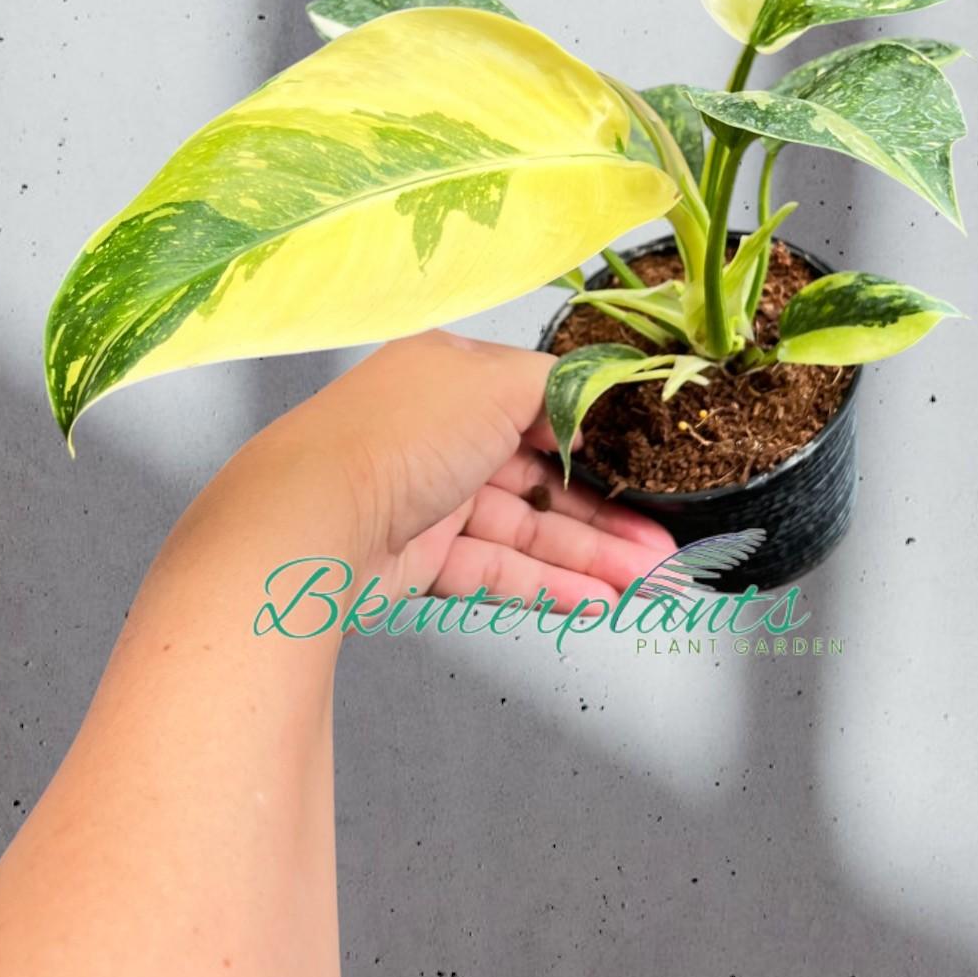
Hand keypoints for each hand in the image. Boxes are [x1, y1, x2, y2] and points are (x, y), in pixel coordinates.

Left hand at [234, 329, 677, 623]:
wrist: (310, 520)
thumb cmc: (400, 434)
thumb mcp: (497, 380)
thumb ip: (558, 384)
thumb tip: (596, 391)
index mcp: (454, 376)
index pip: (542, 402)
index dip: (598, 437)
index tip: (651, 466)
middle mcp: (441, 432)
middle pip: (542, 473)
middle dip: (608, 510)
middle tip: (666, 543)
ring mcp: (429, 498)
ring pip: (526, 527)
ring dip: (591, 554)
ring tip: (651, 581)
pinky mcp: (419, 559)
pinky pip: (498, 570)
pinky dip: (549, 585)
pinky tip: (597, 600)